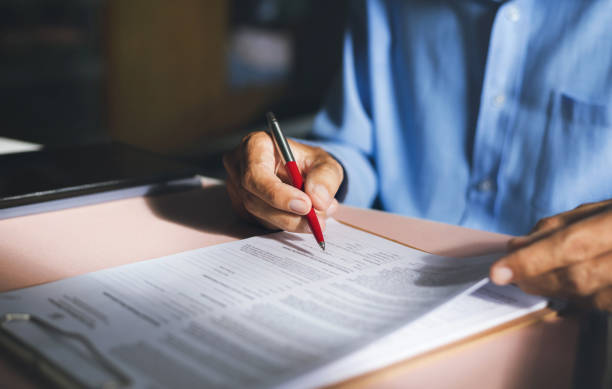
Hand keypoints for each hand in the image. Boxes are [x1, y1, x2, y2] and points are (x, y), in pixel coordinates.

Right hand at [223, 131, 342, 231]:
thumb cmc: (308, 163)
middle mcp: (239, 167)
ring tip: (317, 218)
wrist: (301, 172)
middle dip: (288, 215)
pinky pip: (261, 223)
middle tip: (316, 222)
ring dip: (290, 221)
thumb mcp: (324, 163)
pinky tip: (302, 218)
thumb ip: (325, 178)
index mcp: (255, 145)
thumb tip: (318, 201)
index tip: (306, 205)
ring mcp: (236, 188)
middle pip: (254, 199)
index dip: (279, 194)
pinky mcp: (242, 207)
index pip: (256, 174)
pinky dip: (285, 224)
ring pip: (259, 215)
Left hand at [490, 199, 611, 311]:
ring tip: (535, 280)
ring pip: (591, 298)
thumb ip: (559, 227)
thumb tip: (517, 247)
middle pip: (578, 277)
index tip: (499, 272)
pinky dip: (580, 301)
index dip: (531, 260)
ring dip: (555, 291)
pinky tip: (566, 291)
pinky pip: (604, 306)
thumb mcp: (601, 210)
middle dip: (537, 279)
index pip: (570, 245)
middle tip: (513, 276)